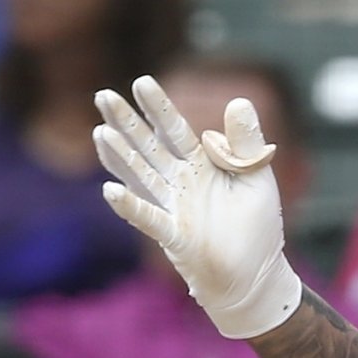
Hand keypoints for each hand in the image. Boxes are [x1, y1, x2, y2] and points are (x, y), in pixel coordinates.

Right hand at [94, 76, 302, 338]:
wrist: (257, 276)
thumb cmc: (256, 227)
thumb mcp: (256, 177)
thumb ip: (246, 141)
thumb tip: (240, 100)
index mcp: (201, 165)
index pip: (176, 130)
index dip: (158, 108)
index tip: (141, 81)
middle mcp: (181, 183)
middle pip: (149, 147)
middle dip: (127, 122)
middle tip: (103, 95)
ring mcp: (174, 209)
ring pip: (142, 176)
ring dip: (121, 156)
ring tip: (101, 131)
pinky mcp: (175, 237)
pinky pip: (149, 218)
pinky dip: (131, 206)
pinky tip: (110, 191)